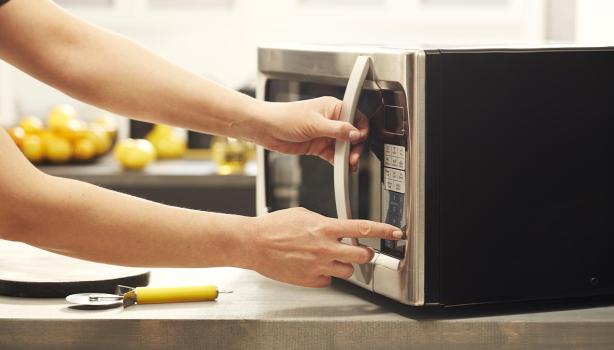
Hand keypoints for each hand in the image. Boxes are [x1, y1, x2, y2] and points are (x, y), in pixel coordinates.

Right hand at [245, 207, 401, 287]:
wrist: (254, 243)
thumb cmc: (274, 227)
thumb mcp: (304, 214)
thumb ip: (325, 222)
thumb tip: (336, 228)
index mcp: (325, 228)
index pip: (363, 229)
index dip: (384, 231)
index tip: (396, 232)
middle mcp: (325, 248)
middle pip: (362, 256)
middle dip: (365, 254)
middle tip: (359, 251)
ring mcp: (318, 266)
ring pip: (348, 271)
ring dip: (344, 265)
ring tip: (328, 257)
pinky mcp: (310, 279)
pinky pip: (328, 280)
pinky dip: (325, 274)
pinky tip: (313, 266)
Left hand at [256, 97, 367, 170]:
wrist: (266, 129)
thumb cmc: (285, 117)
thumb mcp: (315, 123)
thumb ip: (337, 130)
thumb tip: (355, 133)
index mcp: (333, 108)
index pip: (356, 117)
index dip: (360, 129)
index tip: (359, 140)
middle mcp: (331, 120)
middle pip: (352, 135)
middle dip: (354, 147)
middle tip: (352, 157)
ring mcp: (324, 134)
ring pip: (343, 147)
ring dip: (347, 156)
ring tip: (347, 165)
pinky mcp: (318, 146)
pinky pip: (333, 155)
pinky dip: (337, 162)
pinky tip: (340, 166)